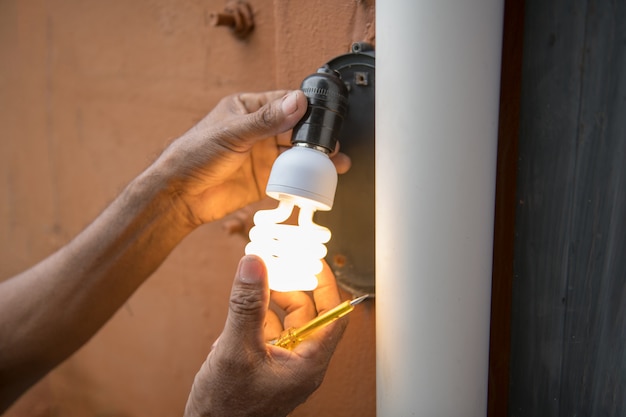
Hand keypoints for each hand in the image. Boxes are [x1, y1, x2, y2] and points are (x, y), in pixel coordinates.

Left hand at [152, 90, 350, 225]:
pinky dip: (306, 178)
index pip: (285, 102)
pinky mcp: (265, 180)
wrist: (180, 196)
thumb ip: (266, 120)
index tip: (325, 114)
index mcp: (249, 109)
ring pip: (297, 154)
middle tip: (333, 142)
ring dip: (317, 157)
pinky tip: (319, 179)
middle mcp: (259, 132)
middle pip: (296, 129)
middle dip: (317, 135)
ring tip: (336, 161)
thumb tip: (297, 102)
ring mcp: (262, 156)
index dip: (306, 107)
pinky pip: (291, 177)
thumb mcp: (232, 132)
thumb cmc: (194, 155)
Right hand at [184, 255, 346, 416]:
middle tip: (273, 266)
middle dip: (289, 288)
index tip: (313, 260)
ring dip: (266, 304)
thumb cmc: (227, 409)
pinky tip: (233, 323)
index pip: (332, 314)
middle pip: (306, 313)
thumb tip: (255, 265)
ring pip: (283, 321)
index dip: (325, 284)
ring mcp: (281, 364)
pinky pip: (265, 333)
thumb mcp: (236, 350)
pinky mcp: (264, 365)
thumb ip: (247, 306)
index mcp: (308, 363)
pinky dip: (252, 321)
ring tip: (248, 291)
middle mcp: (300, 363)